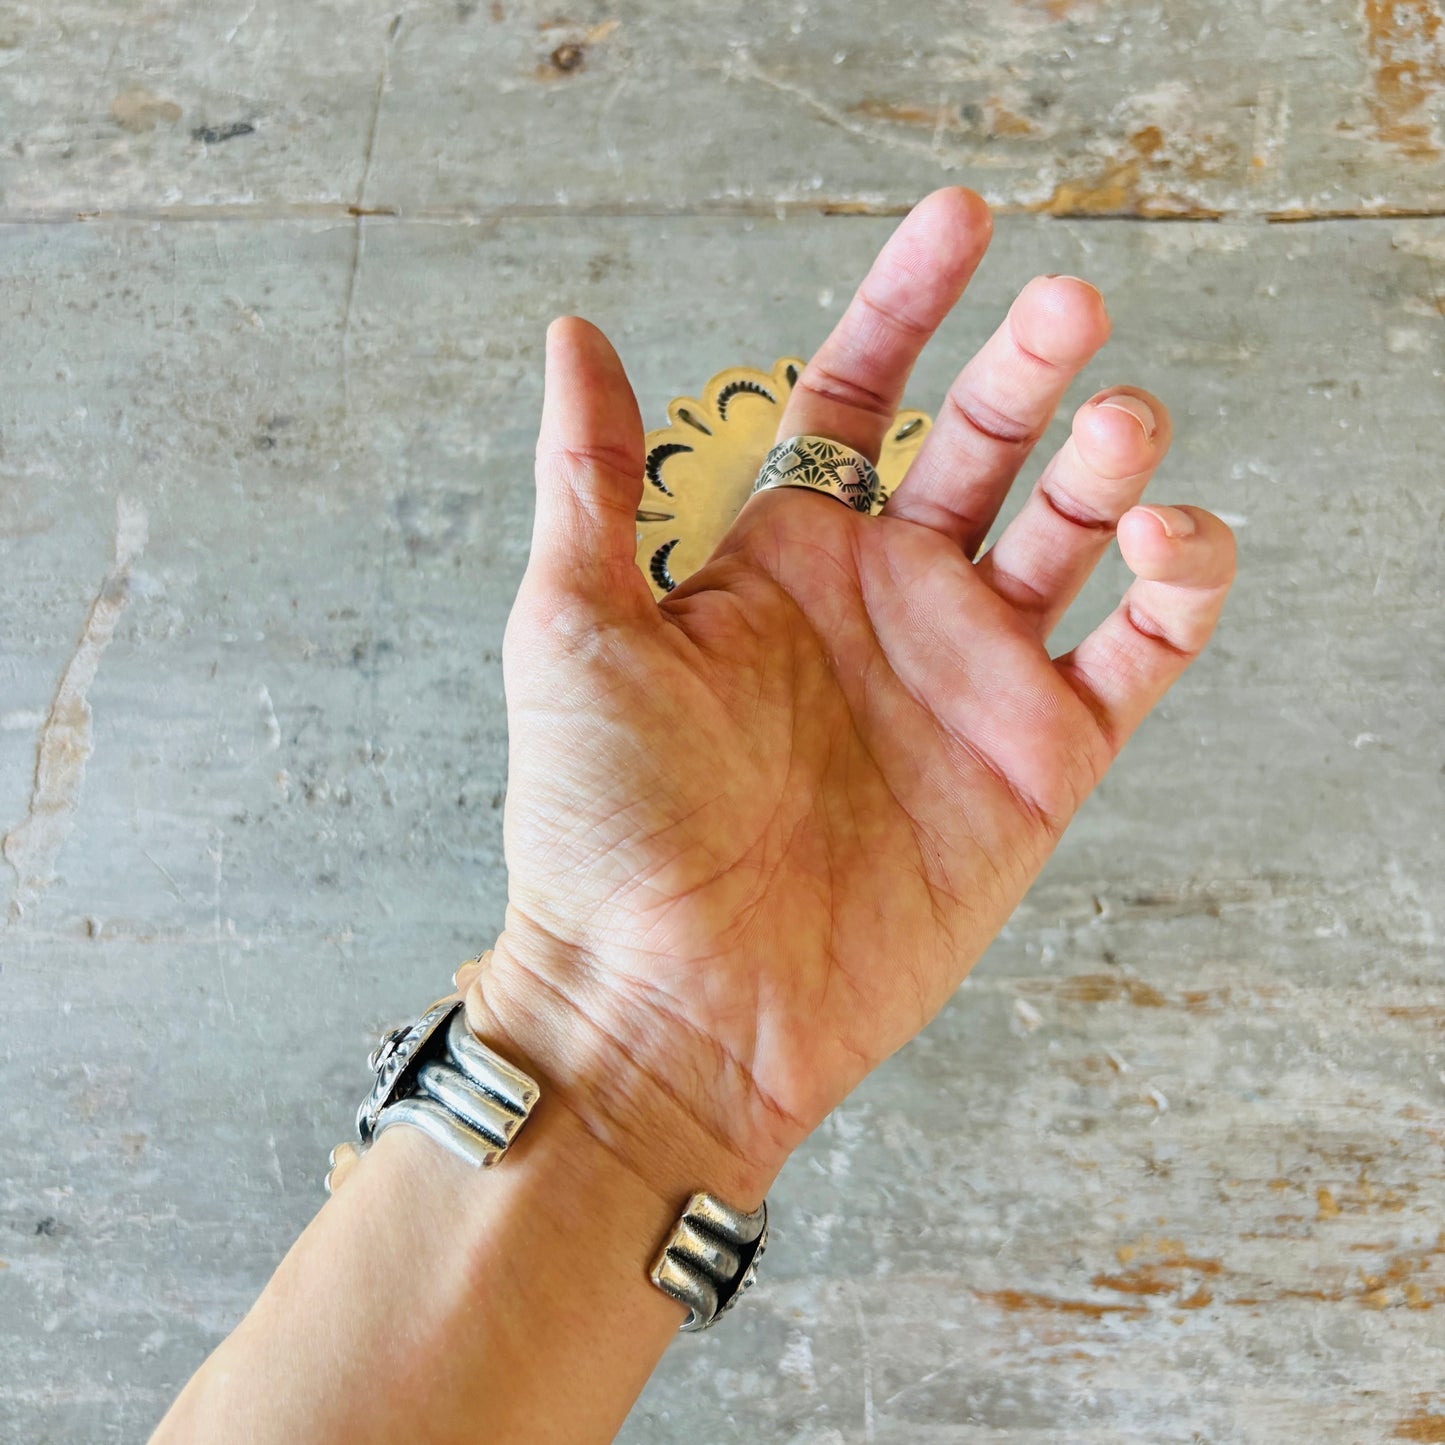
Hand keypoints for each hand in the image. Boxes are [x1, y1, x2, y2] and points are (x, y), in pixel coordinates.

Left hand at [467, 188, 1234, 1205]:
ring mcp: (966, 679)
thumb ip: (591, 477)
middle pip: (982, 446)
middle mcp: (882, 605)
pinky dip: (1177, 589)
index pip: (859, 394)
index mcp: (781, 560)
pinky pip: (1139, 656)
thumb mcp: (573, 629)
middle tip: (1067, 307)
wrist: (672, 1004)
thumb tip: (572, 331)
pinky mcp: (1038, 764)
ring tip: (1119, 423)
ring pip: (1072, 535)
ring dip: (1110, 463)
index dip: (909, 302)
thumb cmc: (601, 827)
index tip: (963, 223)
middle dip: (1029, 367)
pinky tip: (1169, 539)